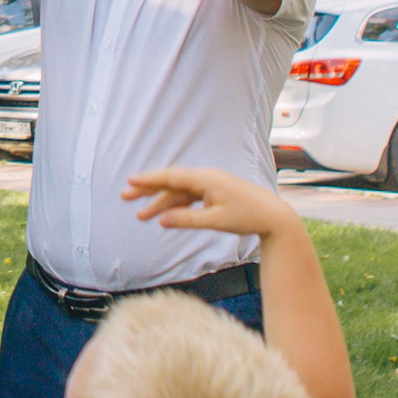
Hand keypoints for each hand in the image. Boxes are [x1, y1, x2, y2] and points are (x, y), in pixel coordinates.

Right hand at [124, 166, 298, 238]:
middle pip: (170, 182)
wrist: (273, 215)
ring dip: (160, 202)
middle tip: (125, 195)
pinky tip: (163, 215)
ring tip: (140, 215)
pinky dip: (175, 205)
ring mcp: (209, 185)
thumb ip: (187, 219)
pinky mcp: (213, 193)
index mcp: (205, 179)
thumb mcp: (215, 220)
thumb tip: (162, 220)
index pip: (171, 177)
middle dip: (148, 189)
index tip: (130, 180)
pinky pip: (188, 197)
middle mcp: (205, 178)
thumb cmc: (246, 216)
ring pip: (178, 192)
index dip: (149, 180)